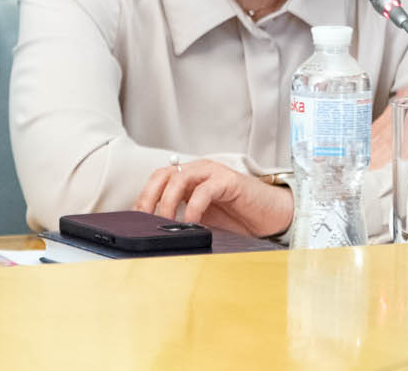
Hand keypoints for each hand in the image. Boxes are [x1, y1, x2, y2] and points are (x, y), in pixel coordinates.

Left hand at [133, 158, 292, 239]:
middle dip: (149, 197)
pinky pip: (204, 190)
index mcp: (189, 179)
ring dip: (167, 202)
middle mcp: (198, 172)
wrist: (272, 215)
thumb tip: (157, 235)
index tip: (134, 221)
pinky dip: (193, 207)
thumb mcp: (204, 221)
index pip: (158, 181)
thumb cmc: (239, 218)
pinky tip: (191, 223)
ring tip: (165, 223)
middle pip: (163, 175)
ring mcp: (213, 173)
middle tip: (144, 221)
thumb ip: (183, 221)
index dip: (144, 199)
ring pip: (179, 178)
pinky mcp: (228, 181)